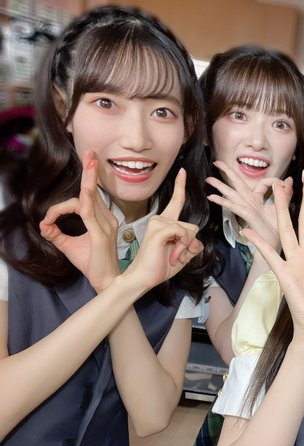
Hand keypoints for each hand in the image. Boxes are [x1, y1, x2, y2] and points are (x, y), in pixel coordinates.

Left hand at [40, 151, 119, 291]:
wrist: (107, 282)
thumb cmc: (92, 265)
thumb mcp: (69, 247)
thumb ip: (56, 234)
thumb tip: (43, 225)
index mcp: (103, 221)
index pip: (84, 202)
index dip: (61, 206)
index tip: (49, 221)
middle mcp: (108, 220)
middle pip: (93, 192)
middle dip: (91, 172)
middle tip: (91, 152)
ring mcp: (107, 226)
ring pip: (90, 198)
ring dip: (87, 180)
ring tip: (90, 161)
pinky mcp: (101, 234)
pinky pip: (88, 213)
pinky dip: (77, 204)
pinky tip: (80, 193)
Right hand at [124, 169, 203, 288]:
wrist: (142, 279)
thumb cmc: (159, 267)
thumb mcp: (182, 256)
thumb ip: (192, 246)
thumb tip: (196, 241)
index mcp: (164, 223)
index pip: (176, 201)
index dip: (180, 186)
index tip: (183, 171)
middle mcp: (160, 220)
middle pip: (192, 227)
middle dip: (189, 245)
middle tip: (175, 257)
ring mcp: (157, 224)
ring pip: (189, 230)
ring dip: (185, 248)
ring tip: (171, 257)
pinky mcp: (158, 230)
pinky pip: (182, 232)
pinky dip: (181, 246)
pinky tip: (172, 255)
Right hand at [207, 160, 293, 249]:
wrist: (274, 244)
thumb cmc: (276, 228)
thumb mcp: (282, 206)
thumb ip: (285, 193)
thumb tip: (289, 179)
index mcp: (258, 199)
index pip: (262, 182)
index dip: (274, 180)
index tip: (284, 183)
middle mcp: (250, 201)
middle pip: (238, 183)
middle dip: (227, 172)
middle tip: (217, 162)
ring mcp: (247, 207)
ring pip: (231, 193)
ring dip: (219, 185)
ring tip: (208, 179)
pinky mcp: (247, 215)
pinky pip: (234, 205)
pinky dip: (222, 201)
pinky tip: (212, 197)